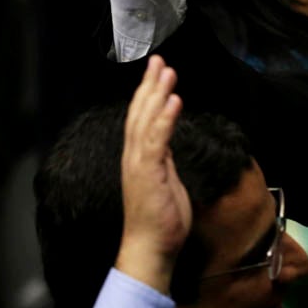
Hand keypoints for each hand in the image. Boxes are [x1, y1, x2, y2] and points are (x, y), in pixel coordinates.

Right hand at [115, 55, 190, 294]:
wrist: (151, 247)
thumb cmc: (160, 218)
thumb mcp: (166, 179)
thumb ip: (164, 158)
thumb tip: (169, 141)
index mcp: (139, 156)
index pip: (141, 118)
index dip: (148, 93)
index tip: (157, 71)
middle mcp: (134, 156)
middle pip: (139, 113)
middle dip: (149, 84)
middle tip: (159, 59)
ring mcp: (139, 164)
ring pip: (145, 121)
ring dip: (157, 94)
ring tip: (166, 71)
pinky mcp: (148, 173)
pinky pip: (157, 141)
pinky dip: (164, 119)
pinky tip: (173, 101)